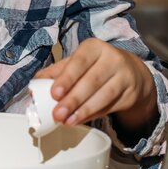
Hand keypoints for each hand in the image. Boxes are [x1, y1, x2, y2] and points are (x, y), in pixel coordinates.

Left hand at [35, 39, 156, 137]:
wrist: (132, 73)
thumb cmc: (96, 66)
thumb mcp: (78, 63)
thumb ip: (57, 71)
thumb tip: (35, 84)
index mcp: (94, 47)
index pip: (80, 62)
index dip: (67, 78)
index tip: (55, 93)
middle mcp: (112, 58)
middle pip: (92, 81)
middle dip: (73, 99)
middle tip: (57, 114)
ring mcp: (125, 76)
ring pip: (104, 95)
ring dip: (83, 111)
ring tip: (68, 121)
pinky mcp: (131, 94)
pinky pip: (111, 106)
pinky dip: (94, 115)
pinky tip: (81, 119)